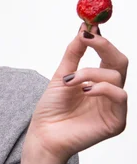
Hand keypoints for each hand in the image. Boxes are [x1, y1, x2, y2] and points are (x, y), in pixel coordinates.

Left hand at [24, 22, 128, 162]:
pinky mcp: (116, 121)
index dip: (101, 40)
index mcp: (98, 82)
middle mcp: (109, 93)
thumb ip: (73, 54)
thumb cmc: (51, 110)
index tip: (88, 27)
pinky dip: (102, 88)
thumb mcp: (61, 76)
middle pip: (120, 62)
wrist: (43, 135)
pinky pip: (120, 96)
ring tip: (70, 81)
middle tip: (88, 38)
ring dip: (91, 72)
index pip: (109, 56)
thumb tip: (83, 29)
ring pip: (116, 76)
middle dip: (104, 46)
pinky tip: (85, 91)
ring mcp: (114, 107)